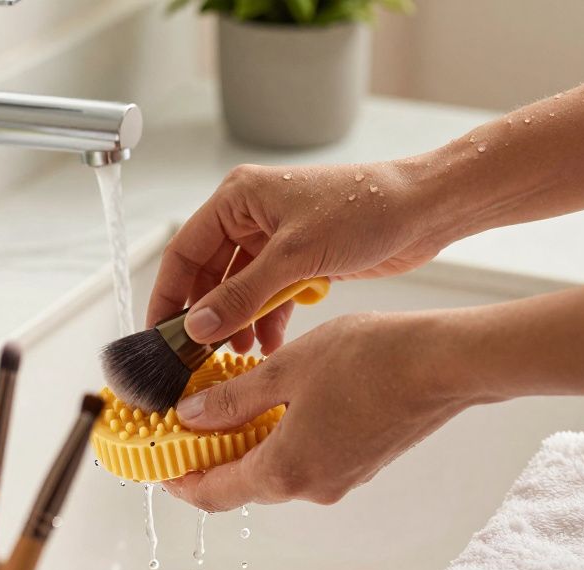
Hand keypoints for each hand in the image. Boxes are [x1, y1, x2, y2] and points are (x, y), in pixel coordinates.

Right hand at [146, 162, 446, 354]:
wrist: (423, 210)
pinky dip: (266, 321)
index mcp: (239, 199)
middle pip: (209, 274)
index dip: (169, 294)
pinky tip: (269, 346)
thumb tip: (198, 326)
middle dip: (206, 316)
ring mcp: (276, 240)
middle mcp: (252, 217)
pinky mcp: (300, 261)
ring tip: (238, 355)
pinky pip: (268, 297)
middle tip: (197, 356)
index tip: (161, 334)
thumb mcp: (295, 256)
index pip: (184, 251)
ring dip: (237, 323)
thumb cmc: (365, 208)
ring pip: (239, 290)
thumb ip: (242, 295)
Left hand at [162, 312, 472, 511]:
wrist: (444, 364)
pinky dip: (281, 438)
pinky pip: (306, 459)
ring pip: (277, 469)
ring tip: (230, 402)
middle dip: (211, 457)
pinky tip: (277, 401)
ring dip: (248, 443)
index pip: (215, 494)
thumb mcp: (284, 370)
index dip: (180, 482)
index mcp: (286, 471)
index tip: (159, 464)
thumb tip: (191, 418)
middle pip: (244, 484)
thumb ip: (233, 399)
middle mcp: (313, 487)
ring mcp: (341, 478)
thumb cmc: (372, 361)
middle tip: (187, 423)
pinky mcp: (361, 462)